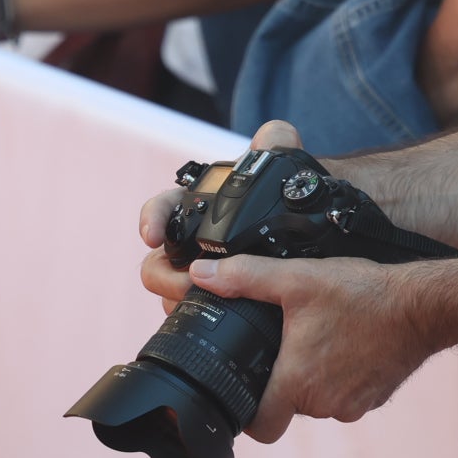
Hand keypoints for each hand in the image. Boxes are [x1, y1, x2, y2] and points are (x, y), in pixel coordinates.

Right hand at [139, 120, 302, 311]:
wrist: (305, 230)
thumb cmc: (282, 197)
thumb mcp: (280, 168)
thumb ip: (277, 144)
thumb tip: (272, 135)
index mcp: (197, 207)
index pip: (161, 210)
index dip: (152, 220)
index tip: (153, 235)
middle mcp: (190, 243)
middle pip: (156, 265)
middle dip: (165, 276)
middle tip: (188, 282)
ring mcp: (199, 274)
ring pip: (171, 294)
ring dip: (179, 300)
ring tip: (204, 303)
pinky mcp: (214, 301)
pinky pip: (194, 314)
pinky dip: (200, 317)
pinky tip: (222, 322)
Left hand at [174, 251, 438, 442]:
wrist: (424, 306)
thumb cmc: (363, 294)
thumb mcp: (298, 278)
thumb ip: (246, 278)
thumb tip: (201, 274)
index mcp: (297, 383)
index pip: (259, 426)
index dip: (247, 412)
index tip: (246, 387)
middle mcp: (323, 405)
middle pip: (288, 406)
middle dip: (284, 378)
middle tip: (288, 340)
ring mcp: (352, 406)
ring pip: (317, 400)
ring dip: (314, 376)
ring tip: (322, 335)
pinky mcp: (375, 399)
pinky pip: (346, 395)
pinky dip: (342, 375)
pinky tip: (348, 342)